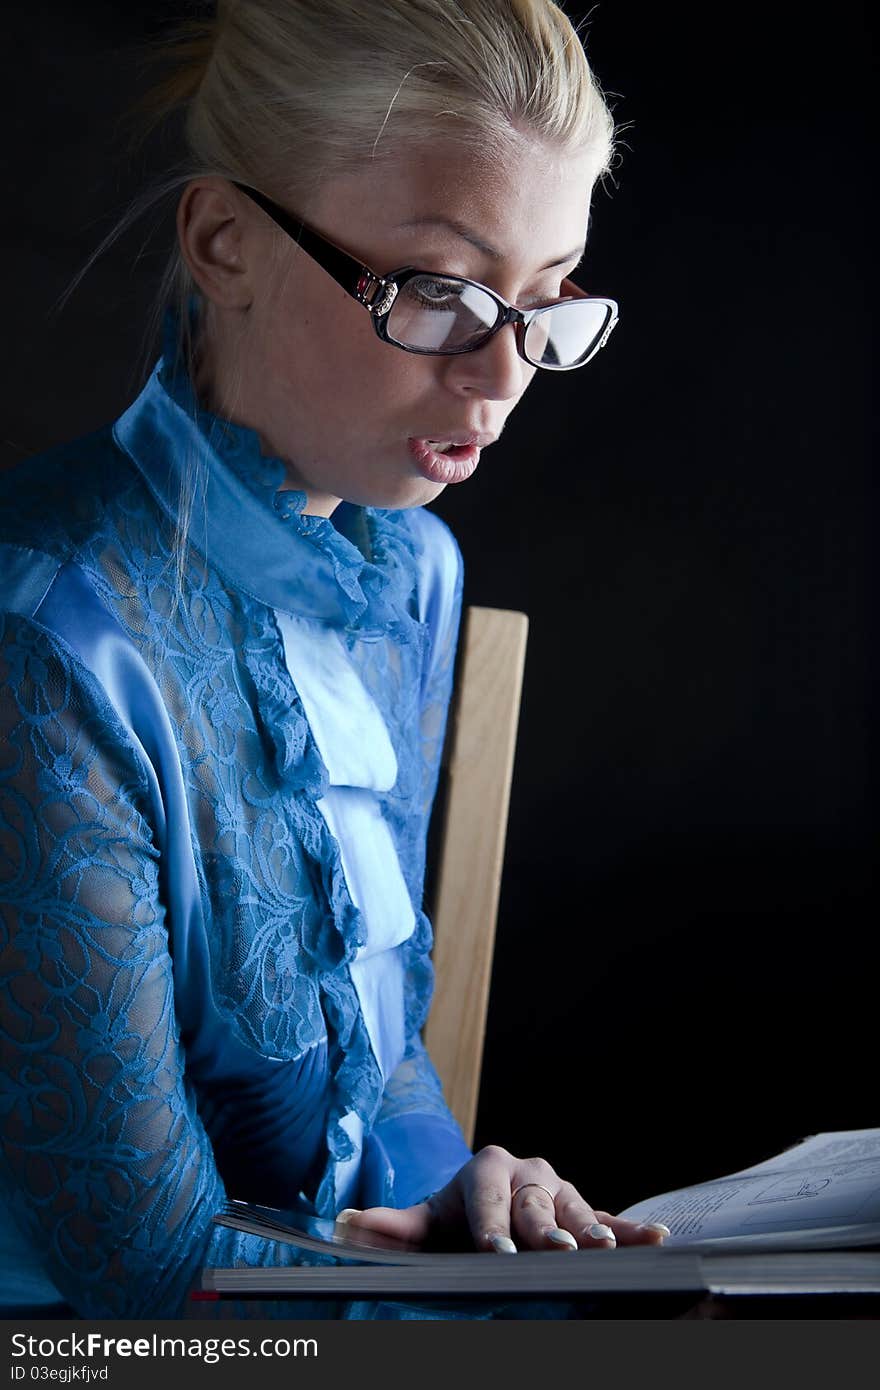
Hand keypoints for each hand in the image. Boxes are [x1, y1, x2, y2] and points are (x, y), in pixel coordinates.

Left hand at [336, 1145, 669, 1252]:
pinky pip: (609, 1216)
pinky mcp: (584, 1208)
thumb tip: (342, 1224)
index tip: (497, 1250)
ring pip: (576, 1207)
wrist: (488, 1205)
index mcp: (486, 1168)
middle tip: (557, 1249)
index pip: (488, 1199)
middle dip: (545, 1228)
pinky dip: (631, 1228)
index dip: (492, 1226)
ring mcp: (559, 1189)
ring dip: (592, 1228)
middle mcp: (527, 1172)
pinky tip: (657, 1237)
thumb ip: (390, 1225)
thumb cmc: (456, 1217)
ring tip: (605, 1247)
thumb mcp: (425, 1221)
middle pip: (536, 1203)